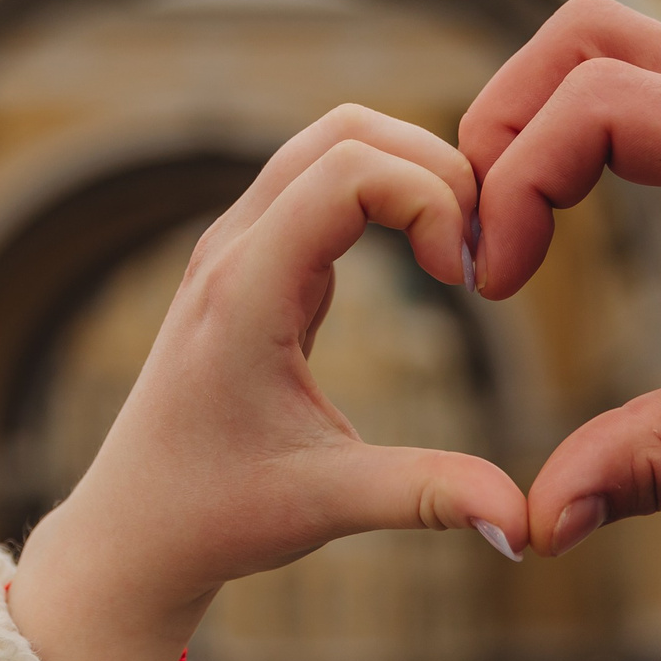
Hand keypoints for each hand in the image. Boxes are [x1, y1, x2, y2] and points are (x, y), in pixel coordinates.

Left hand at [8, 106, 530, 660]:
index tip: (465, 280)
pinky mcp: (250, 259)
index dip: (429, 200)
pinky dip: (387, 196)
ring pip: (330, 144)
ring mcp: (236, 246)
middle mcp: (233, 247)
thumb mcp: (327, 504)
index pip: (349, 171)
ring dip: (409, 174)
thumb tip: (528, 523)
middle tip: (480, 250)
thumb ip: (427, 496)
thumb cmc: (216, 515)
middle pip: (345, 131)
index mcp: (244, 290)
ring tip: (460, 254)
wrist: (132, 530)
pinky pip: (323, 183)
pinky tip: (426, 263)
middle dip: (432, 168)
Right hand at [459, 0, 660, 555]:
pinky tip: (561, 213)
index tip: (498, 281)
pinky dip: (577, 124)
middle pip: (584, 37)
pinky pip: (640, 78)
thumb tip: (545, 518)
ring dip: (536, 115)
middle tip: (483, 234)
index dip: (518, 179)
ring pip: (607, 43)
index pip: (598, 103)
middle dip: (505, 123)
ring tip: (509, 223)